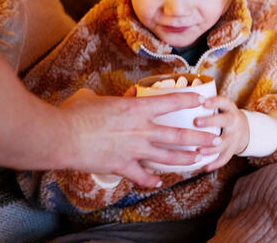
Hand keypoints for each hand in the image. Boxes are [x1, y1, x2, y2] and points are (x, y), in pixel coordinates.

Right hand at [58, 88, 218, 186]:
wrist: (61, 137)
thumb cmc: (76, 114)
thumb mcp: (100, 99)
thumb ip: (119, 99)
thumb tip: (129, 94)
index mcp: (136, 108)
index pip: (171, 102)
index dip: (189, 100)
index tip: (203, 100)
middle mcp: (141, 130)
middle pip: (179, 134)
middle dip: (200, 137)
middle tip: (215, 139)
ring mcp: (133, 149)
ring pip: (168, 156)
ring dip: (187, 159)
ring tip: (201, 159)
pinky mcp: (122, 166)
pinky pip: (141, 175)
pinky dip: (151, 179)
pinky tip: (158, 182)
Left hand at [195, 95, 249, 170]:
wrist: (244, 129)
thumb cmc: (221, 116)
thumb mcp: (219, 107)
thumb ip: (202, 105)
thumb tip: (173, 99)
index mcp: (229, 109)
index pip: (224, 102)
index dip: (215, 102)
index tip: (203, 101)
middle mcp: (234, 121)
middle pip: (225, 120)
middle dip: (211, 121)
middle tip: (196, 122)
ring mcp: (234, 136)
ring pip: (225, 142)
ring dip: (211, 147)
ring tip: (198, 151)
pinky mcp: (233, 149)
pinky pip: (225, 158)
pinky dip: (215, 163)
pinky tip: (205, 167)